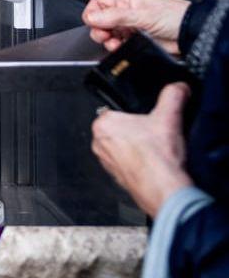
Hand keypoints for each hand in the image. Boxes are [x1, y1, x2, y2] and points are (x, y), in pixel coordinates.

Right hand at [83, 0, 189, 55]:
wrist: (192, 35)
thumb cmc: (175, 17)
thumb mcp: (142, 14)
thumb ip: (115, 16)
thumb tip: (91, 17)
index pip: (100, 3)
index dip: (93, 14)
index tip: (93, 24)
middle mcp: (128, 10)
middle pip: (101, 19)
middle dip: (100, 29)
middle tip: (104, 36)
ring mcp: (131, 25)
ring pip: (108, 32)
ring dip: (108, 40)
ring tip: (113, 43)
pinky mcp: (135, 38)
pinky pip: (118, 42)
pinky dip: (116, 46)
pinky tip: (120, 47)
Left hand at [91, 83, 192, 216]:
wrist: (164, 189)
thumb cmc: (158, 158)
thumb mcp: (169, 117)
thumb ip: (172, 95)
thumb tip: (178, 87)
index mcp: (103, 124)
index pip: (117, 111)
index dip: (136, 114)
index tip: (148, 121)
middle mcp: (99, 143)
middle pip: (121, 129)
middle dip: (137, 131)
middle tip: (154, 136)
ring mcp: (106, 162)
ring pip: (124, 147)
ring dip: (138, 148)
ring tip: (155, 151)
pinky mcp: (116, 177)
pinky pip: (128, 164)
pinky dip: (139, 164)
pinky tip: (153, 164)